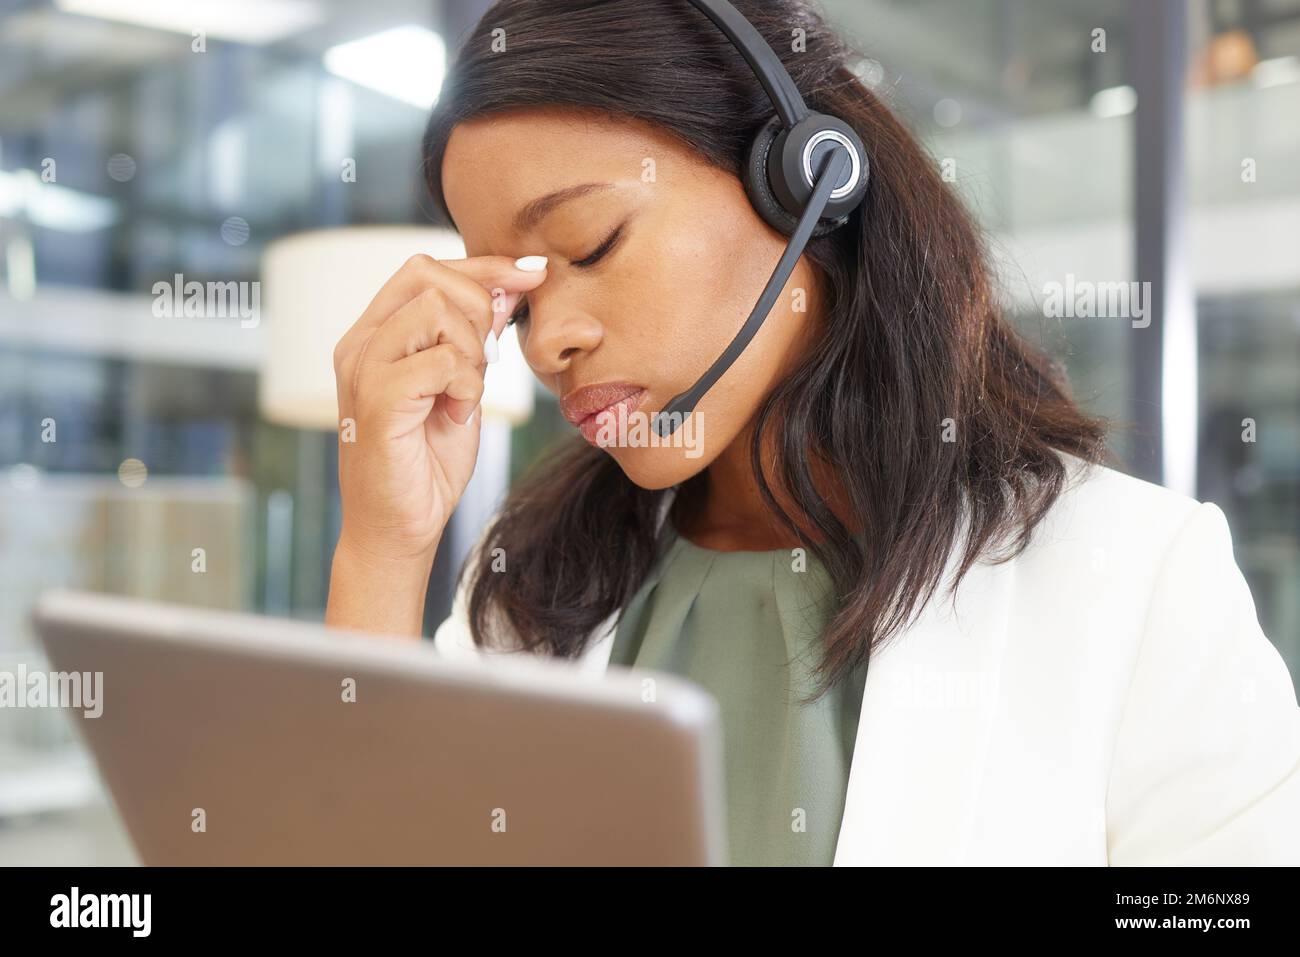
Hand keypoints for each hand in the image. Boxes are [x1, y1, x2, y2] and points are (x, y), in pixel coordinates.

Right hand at [331, 253, 547, 565]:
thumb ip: (476, 337)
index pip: (425, 268)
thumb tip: (510, 285)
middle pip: (429, 276)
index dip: (484, 266)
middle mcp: (360, 344)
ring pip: (437, 313)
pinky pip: (442, 361)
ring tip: (463, 396)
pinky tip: (456, 415)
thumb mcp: (462, 386)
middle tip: (481, 365)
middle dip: (478, 311)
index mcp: (374, 335)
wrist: (401, 528)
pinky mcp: (378, 401)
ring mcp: (363, 369)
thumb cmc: (427, 461)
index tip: (534, 275)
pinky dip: (467, 386)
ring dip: (471, 354)